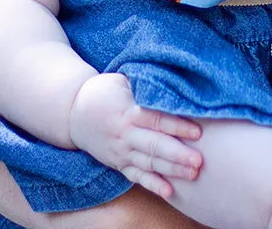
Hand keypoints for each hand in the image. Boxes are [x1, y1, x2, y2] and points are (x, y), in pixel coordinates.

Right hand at [69, 72, 202, 198]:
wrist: (72, 113)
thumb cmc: (105, 91)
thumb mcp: (124, 80)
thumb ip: (147, 84)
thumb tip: (174, 81)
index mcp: (128, 111)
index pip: (157, 120)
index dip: (177, 126)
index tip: (198, 132)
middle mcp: (125, 135)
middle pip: (155, 146)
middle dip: (178, 155)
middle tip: (199, 161)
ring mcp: (120, 152)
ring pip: (149, 164)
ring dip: (172, 170)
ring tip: (193, 174)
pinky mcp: (118, 163)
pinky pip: (136, 177)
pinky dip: (152, 185)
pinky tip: (169, 192)